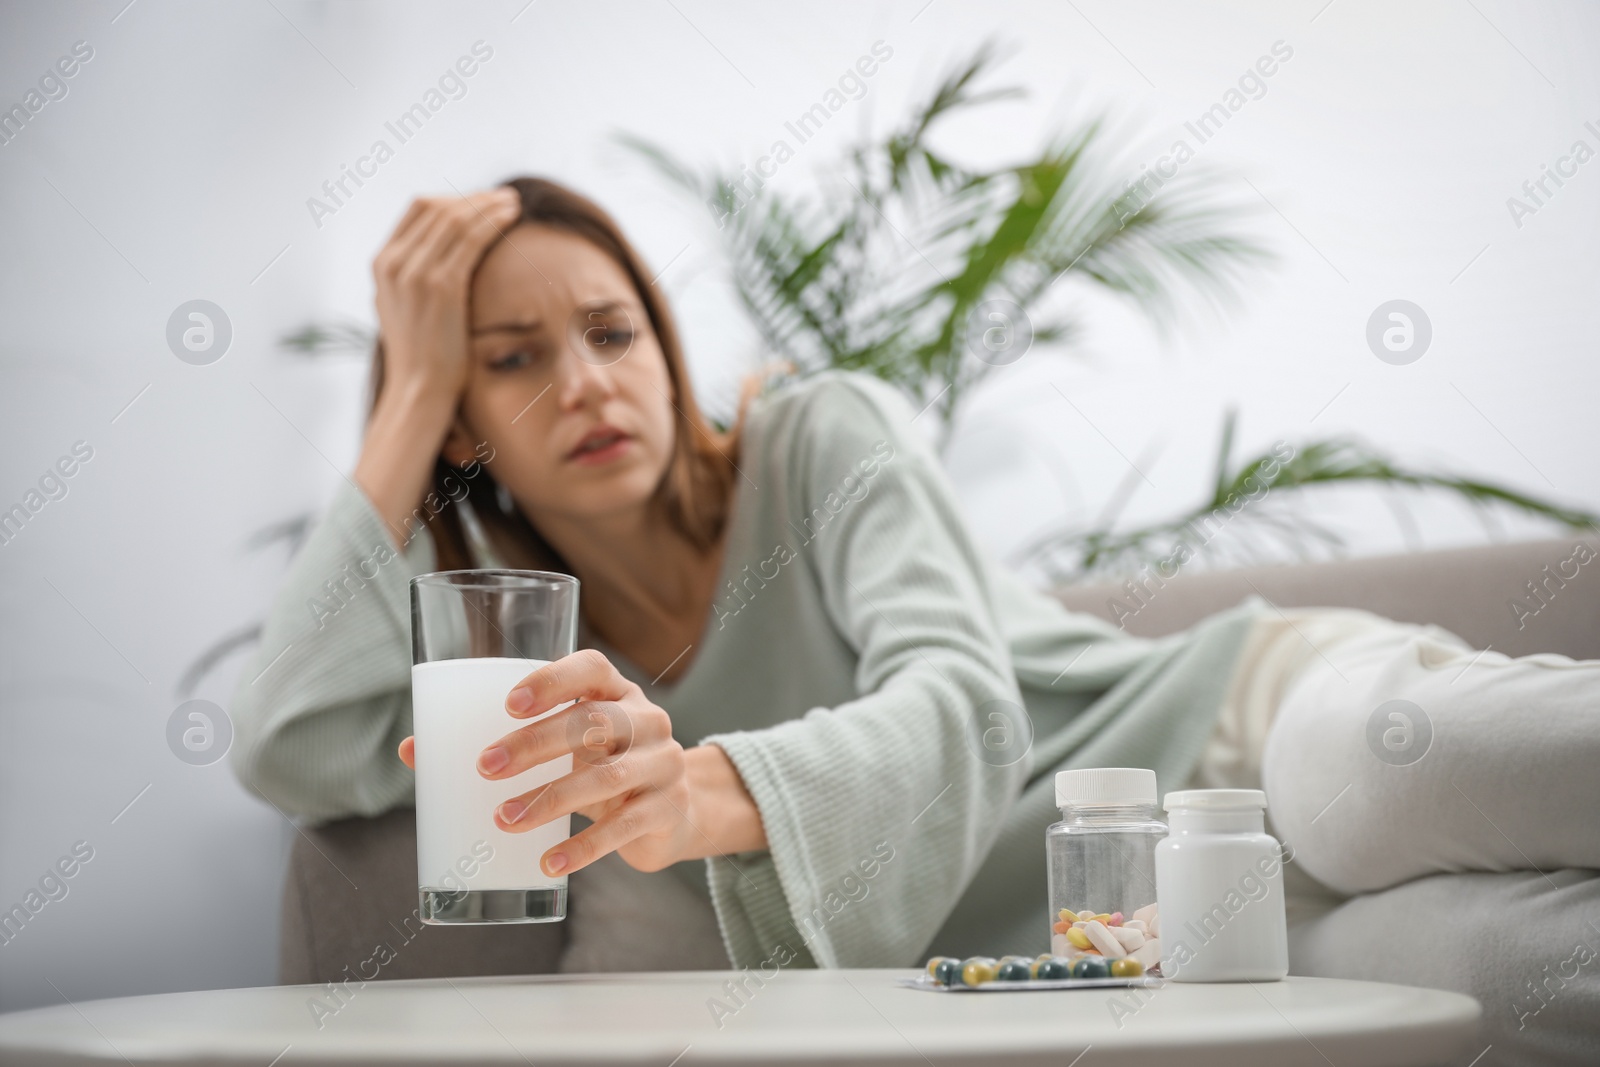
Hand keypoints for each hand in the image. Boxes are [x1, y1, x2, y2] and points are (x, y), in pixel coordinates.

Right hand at [371, 187, 521, 402]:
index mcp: (382, 263)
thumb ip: (415, 277)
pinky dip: (492, 222)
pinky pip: (470, 239)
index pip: (418, 209)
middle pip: (437, 207)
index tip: (483, 202)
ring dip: (488, 205)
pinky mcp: (439, 286)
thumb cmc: (424, 356)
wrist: (420, 391)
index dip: (454, 199)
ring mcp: (413, 272)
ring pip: (455, 218)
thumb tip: (440, 256)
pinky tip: (512, 218)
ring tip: (514, 203)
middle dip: (475, 198)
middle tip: (505, 198)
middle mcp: (393, 262)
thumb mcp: (407, 308)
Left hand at [397, 649, 696, 875]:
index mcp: (617, 692)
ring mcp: (663, 765)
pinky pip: (625, 827)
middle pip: (593, 722)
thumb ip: (504, 743)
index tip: (508, 704)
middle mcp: (646, 721)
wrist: (674, 813)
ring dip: (550, 799)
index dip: (552, 681)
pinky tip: (549, 862)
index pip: (592, 668)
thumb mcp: (565, 747)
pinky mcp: (667, 809)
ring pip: (607, 778)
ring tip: (505, 820)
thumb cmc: (600, 767)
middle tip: (485, 768)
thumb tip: (412, 751)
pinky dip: (583, 848)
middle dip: (535, 744)